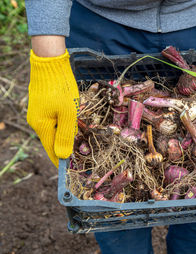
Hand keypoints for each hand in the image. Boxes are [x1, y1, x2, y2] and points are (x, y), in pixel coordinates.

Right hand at [27, 50, 78, 166]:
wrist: (50, 64)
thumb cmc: (61, 89)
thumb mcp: (68, 114)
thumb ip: (66, 135)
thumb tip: (63, 156)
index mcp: (41, 126)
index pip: (51, 150)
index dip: (60, 161)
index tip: (69, 170)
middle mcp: (37, 121)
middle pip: (53, 141)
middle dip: (65, 148)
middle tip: (80, 156)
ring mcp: (39, 112)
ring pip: (54, 130)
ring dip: (65, 136)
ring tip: (78, 142)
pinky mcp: (43, 105)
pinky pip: (54, 120)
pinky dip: (63, 125)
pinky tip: (72, 125)